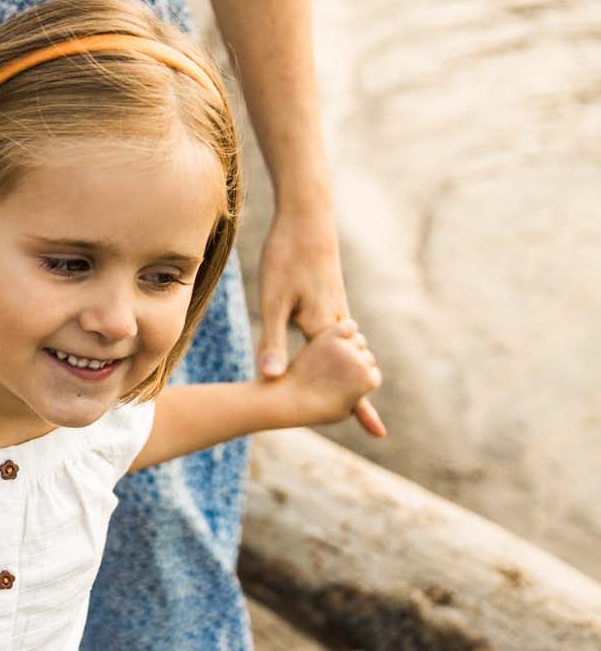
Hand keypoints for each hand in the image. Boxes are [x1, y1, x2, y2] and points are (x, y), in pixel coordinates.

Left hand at [257, 205, 383, 437]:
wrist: (307, 217)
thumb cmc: (286, 257)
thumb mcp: (272, 301)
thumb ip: (272, 342)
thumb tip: (271, 379)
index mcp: (325, 328)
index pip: (343, 379)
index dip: (358, 407)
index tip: (378, 433)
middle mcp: (339, 323)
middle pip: (352, 370)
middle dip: (359, 397)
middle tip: (374, 428)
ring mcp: (338, 309)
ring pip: (349, 353)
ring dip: (353, 376)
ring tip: (358, 400)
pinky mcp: (332, 298)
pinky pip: (341, 337)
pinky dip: (344, 354)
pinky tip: (341, 357)